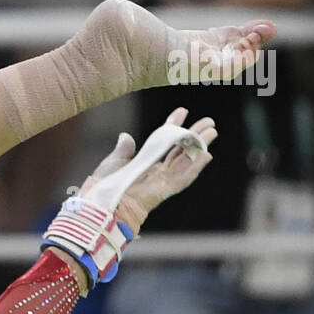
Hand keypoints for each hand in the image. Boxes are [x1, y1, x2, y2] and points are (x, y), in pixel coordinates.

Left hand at [80, 107, 216, 233]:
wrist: (101, 202)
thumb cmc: (105, 187)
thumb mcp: (114, 162)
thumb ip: (123, 150)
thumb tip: (126, 136)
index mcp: (147, 166)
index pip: (166, 143)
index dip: (174, 127)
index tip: (182, 111)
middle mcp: (158, 174)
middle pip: (182, 152)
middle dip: (195, 135)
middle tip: (209, 121)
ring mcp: (163, 182)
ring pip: (187, 162)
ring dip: (200, 147)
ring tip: (212, 132)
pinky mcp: (164, 191)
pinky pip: (184, 178)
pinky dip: (195, 167)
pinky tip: (206, 155)